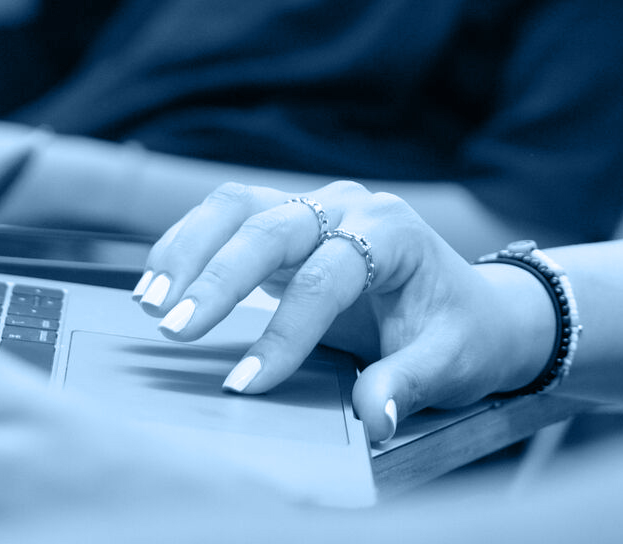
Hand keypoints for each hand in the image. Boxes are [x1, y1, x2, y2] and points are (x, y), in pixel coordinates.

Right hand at [136, 179, 552, 444]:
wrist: (472, 306)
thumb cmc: (460, 333)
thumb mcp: (450, 363)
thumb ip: (408, 384)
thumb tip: (374, 416)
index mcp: (394, 231)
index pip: (329, 275)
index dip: (286, 331)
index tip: (247, 383)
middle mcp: (349, 207)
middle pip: (273, 226)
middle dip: (219, 278)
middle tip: (175, 329)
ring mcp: (315, 209)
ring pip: (239, 207)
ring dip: (190, 249)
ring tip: (151, 302)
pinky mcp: (287, 223)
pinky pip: (229, 217)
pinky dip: (188, 244)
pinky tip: (156, 283)